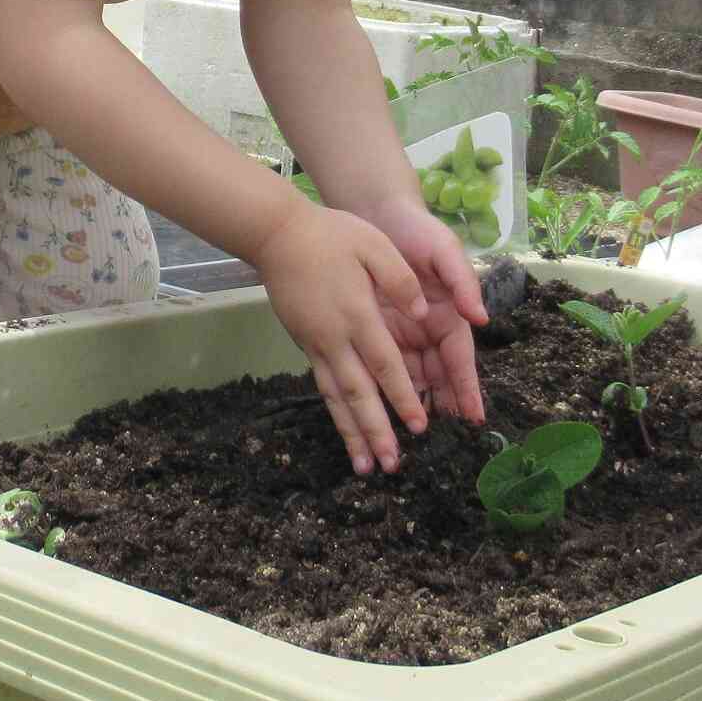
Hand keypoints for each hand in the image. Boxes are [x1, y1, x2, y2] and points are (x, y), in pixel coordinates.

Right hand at [250, 202, 438, 476]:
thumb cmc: (329, 234)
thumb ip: (400, 279)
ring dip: (351, 433)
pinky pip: (323, 385)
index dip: (401, 396)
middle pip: (358, 392)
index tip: (418, 426)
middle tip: (391, 465)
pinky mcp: (304, 343)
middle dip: (376, 431)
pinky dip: (335, 411)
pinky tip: (344, 429)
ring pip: (336, 397)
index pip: (385, 364)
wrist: (276, 234)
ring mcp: (316, 343)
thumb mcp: (373, 244)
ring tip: (363, 466)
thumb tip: (424, 313)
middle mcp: (335, 337)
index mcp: (358, 314)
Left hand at [354, 197, 486, 428]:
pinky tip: (381, 410)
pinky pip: (380, 364)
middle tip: (440, 441)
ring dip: (413, 405)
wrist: (376, 213)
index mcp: (449, 316)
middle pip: (437, 377)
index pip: (460, 360)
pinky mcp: (375, 330)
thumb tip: (482, 318)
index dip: (467, 388)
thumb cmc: (418, 231)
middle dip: (440, 407)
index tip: (474, 416)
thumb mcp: (446, 251)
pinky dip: (383, 386)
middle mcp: (427, 330)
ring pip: (411, 377)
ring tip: (411, 436)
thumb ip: (464, 283)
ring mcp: (402, 333)